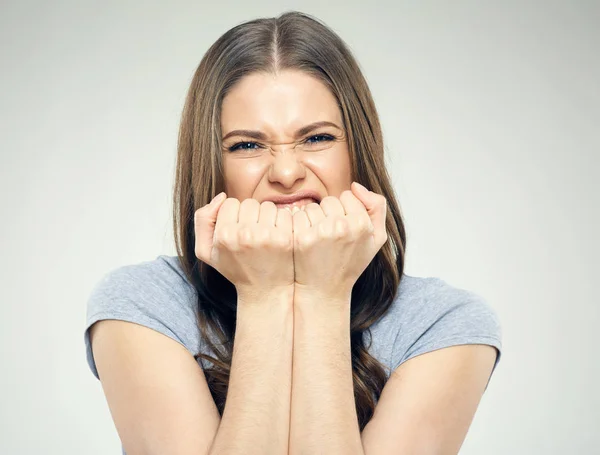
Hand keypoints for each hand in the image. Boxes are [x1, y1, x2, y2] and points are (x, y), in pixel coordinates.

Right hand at [194, 193, 294, 298]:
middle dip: (250, 215)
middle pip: (249, 203)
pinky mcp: (284, 239)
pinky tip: (277, 236)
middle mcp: (244, 235)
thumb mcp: (206, 251)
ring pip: (266, 206)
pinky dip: (281, 222)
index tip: (237, 230)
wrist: (265, 291)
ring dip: (266, 217)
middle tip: (252, 233)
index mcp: (224, 235)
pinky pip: (283, 214)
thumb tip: (222, 197)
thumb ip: (203, 220)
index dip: (233, 215)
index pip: (229, 203)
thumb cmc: (235, 268)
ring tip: (264, 235)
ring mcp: (266, 236)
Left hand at [291, 182, 387, 300]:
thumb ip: (377, 207)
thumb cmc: (350, 263)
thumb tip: (355, 186)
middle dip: (328, 214)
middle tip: (330, 237)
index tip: (345, 229)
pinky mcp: (302, 238)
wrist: (325, 290)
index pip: (348, 196)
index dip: (345, 211)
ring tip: (318, 241)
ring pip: (313, 207)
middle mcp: (342, 226)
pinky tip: (306, 242)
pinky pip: (298, 216)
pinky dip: (300, 226)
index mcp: (362, 224)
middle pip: (330, 201)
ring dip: (313, 220)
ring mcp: (321, 232)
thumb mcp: (376, 239)